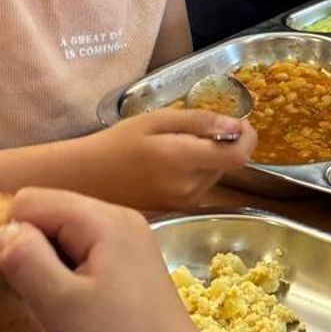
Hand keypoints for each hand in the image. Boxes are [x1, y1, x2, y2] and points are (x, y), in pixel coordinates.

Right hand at [0, 188, 223, 331]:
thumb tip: (6, 230)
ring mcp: (128, 243)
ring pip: (63, 239)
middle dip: (29, 252)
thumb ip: (25, 257)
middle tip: (35, 297)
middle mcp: (119, 220)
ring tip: (55, 307)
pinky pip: (83, 257)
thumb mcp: (59, 302)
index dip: (12, 235)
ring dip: (47, 269)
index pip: (31, 200)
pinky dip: (66, 279)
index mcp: (104, 219)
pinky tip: (72, 311)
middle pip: (49, 216)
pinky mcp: (129, 267)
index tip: (13, 278)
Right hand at [75, 109, 256, 208]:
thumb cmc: (116, 145)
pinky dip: (195, 172)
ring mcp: (185, 202)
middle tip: (190, 132)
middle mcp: (189, 187)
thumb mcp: (156, 120)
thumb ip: (199, 122)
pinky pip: (201, 186)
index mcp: (183, 160)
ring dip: (207, 159)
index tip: (237, 124)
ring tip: (173, 149)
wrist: (83, 181)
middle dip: (221, 144)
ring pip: (216, 174)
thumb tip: (237, 126)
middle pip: (228, 163)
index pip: (239, 155)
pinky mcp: (179, 210)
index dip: (247, 137)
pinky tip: (168, 166)